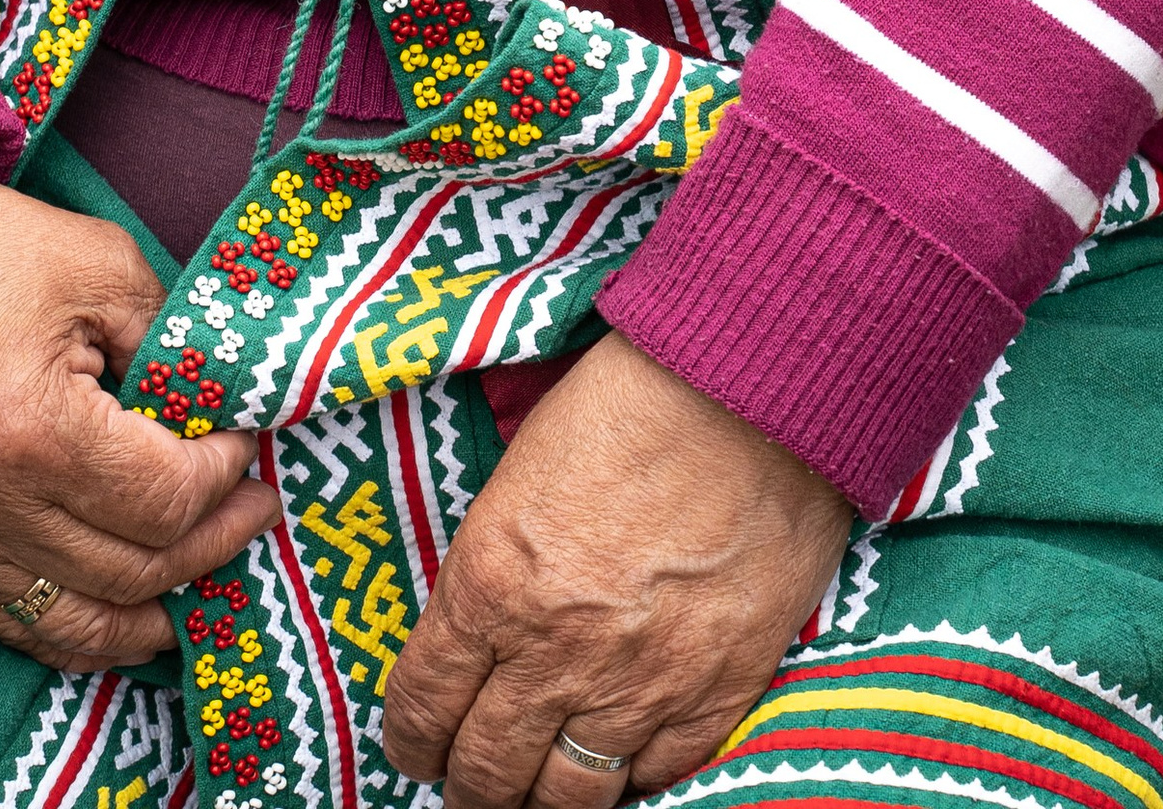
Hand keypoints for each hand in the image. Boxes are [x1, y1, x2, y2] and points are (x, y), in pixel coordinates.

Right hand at [0, 157, 279, 667]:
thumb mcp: (100, 266)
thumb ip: (170, 342)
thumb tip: (224, 408)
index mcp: (31, 428)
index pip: (162, 498)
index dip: (223, 474)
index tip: (241, 439)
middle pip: (130, 572)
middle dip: (210, 544)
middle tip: (254, 510)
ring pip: (74, 621)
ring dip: (153, 608)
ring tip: (204, 572)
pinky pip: (12, 624)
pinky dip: (77, 629)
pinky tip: (124, 607)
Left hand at [381, 335, 852, 808]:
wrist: (751, 394)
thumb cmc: (631, 405)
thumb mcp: (522, 474)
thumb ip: (494, 567)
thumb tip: (480, 629)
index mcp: (491, 584)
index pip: (422, 705)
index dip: (410, 740)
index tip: (415, 747)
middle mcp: (553, 653)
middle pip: (485, 771)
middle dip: (466, 787)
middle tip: (468, 783)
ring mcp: (637, 685)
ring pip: (567, 799)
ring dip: (540, 802)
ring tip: (535, 794)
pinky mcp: (714, 696)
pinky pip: (656, 779)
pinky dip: (630, 781)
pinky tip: (617, 763)